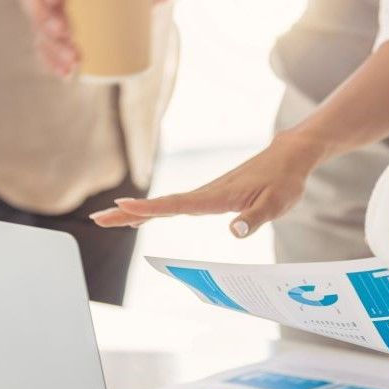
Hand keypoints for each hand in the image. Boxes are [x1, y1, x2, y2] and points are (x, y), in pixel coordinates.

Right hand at [21, 0, 172, 78]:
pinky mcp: (55, 40)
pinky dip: (54, 65)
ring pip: (39, 32)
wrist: (119, 6)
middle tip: (66, 34)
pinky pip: (46, 53)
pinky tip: (66, 75)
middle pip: (35, 4)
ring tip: (73, 61)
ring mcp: (50, 19)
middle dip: (45, 21)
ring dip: (51, 49)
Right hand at [90, 130, 327, 236]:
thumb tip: (233, 232)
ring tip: (109, 218)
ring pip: (166, 205)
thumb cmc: (285, 180)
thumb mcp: (277, 203)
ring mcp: (207, 193)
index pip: (178, 204)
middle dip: (130, 212)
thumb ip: (255, 219)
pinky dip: (155, 210)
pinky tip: (143, 216)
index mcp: (219, 196)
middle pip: (162, 205)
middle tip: (99, 218)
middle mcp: (207, 193)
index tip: (123, 206)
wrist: (289, 156)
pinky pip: (176, 204)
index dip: (150, 208)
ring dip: (136, 212)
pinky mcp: (210, 195)